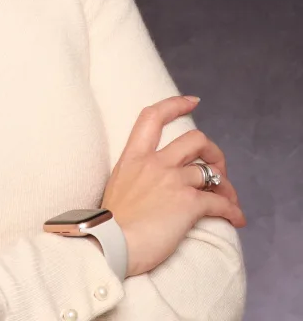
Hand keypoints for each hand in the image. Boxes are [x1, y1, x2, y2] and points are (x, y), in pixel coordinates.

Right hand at [101, 95, 246, 277]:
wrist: (109, 245)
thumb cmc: (109, 225)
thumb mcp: (117, 186)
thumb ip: (136, 176)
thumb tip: (150, 185)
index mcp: (134, 156)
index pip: (153, 117)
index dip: (175, 104)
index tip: (193, 101)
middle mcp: (156, 163)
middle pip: (195, 139)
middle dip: (212, 152)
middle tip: (217, 168)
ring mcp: (173, 181)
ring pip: (211, 172)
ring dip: (226, 186)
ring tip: (229, 200)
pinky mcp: (188, 203)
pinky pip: (220, 202)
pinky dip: (233, 210)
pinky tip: (237, 218)